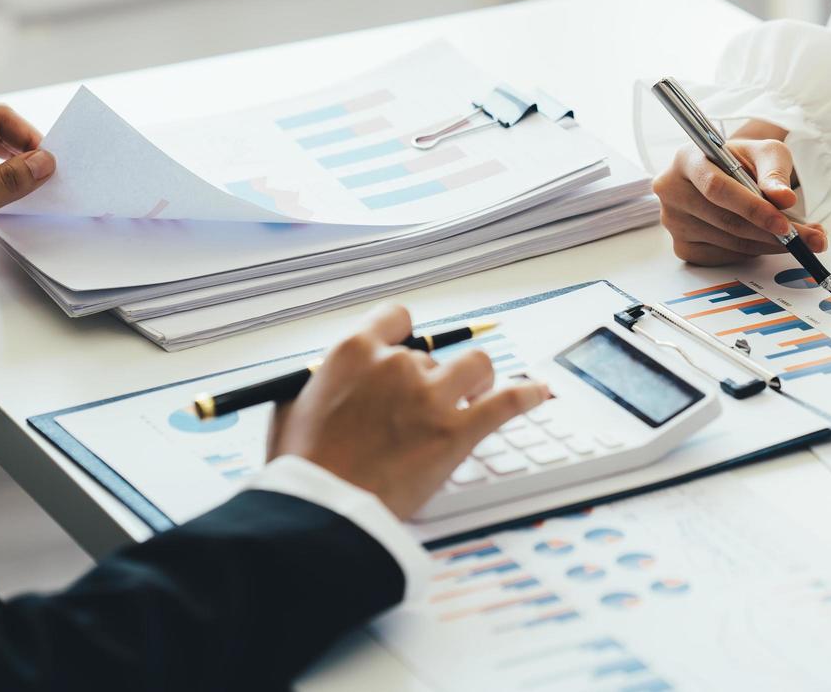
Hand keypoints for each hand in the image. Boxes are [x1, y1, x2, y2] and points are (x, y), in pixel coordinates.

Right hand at [267, 305, 548, 519]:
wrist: (321, 512)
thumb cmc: (301, 469)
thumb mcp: (291, 409)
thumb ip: (319, 385)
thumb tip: (330, 383)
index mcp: (354, 352)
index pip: (397, 318)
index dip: (406, 336)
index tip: (409, 351)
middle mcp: (396, 365)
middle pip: (432, 355)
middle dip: (431, 380)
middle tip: (424, 410)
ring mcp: (430, 397)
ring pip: (476, 366)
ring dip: (477, 381)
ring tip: (473, 398)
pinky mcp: (457, 432)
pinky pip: (507, 402)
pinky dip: (526, 395)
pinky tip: (539, 393)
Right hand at [651, 120, 826, 264]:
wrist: (727, 172)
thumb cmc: (744, 160)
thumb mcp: (765, 152)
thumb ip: (774, 172)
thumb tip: (784, 199)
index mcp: (687, 158)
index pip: (717, 189)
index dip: (752, 209)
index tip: (785, 224)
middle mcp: (671, 190)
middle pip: (724, 221)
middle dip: (771, 234)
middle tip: (809, 240)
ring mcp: (673, 222)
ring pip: (728, 242)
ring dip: (768, 245)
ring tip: (799, 239)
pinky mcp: (682, 246)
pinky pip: (723, 257)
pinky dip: (752, 253)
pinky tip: (767, 241)